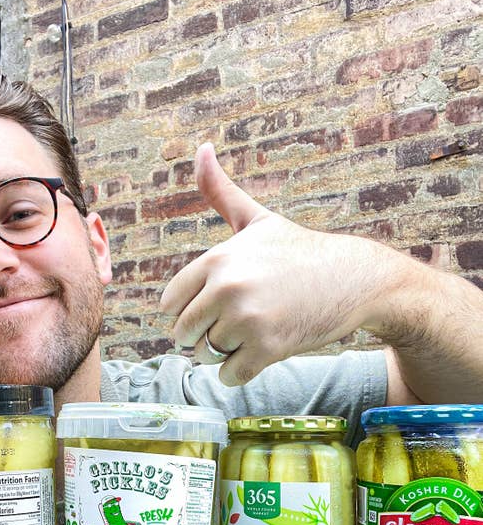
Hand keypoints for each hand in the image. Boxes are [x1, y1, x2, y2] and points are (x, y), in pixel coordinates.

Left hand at [159, 143, 390, 384]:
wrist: (355, 279)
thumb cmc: (299, 251)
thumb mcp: (258, 220)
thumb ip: (220, 192)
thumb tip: (201, 148)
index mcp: (218, 259)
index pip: (170, 303)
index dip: (188, 310)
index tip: (214, 305)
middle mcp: (228, 288)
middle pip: (183, 333)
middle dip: (202, 336)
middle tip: (232, 326)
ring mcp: (248, 320)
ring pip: (205, 356)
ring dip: (222, 355)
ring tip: (250, 335)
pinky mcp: (268, 349)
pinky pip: (228, 376)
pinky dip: (239, 373)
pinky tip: (259, 354)